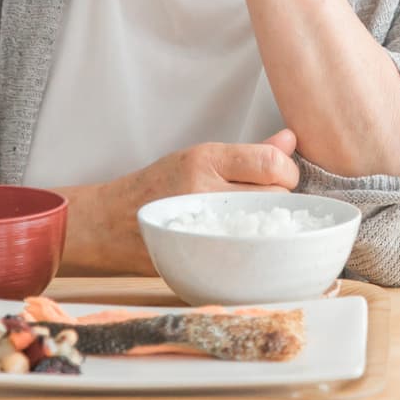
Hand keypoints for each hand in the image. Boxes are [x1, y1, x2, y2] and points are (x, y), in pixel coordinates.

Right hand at [58, 130, 300, 275]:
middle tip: (264, 203)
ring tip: (252, 223)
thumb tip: (291, 140)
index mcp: (204, 159)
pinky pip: (247, 256)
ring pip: (266, 228)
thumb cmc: (159, 186)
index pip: (272, 163)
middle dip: (279, 200)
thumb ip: (250, 153)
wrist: (109, 223)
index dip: (286, 171)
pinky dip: (254, 250)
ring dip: (269, 227)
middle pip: (275, 197)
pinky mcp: (196, 259)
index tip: (279, 177)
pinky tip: (246, 245)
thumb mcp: (200, 157)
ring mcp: (199, 228)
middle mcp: (202, 191)